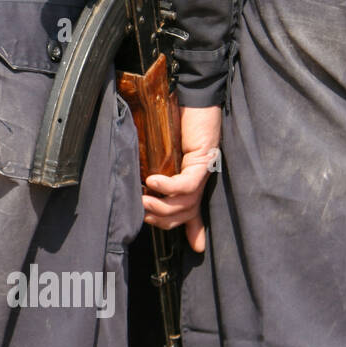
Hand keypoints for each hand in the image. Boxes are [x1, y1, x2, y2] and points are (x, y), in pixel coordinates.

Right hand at [142, 105, 221, 252]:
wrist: (192, 98)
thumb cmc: (177, 121)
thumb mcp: (164, 151)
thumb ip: (160, 170)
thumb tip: (145, 184)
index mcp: (192, 180)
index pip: (193, 212)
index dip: (194, 231)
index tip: (195, 248)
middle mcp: (201, 179)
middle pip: (185, 213)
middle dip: (163, 219)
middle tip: (142, 210)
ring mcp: (203, 171)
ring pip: (185, 203)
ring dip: (161, 205)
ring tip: (143, 197)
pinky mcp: (202, 160)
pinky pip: (186, 184)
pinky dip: (167, 186)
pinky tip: (152, 180)